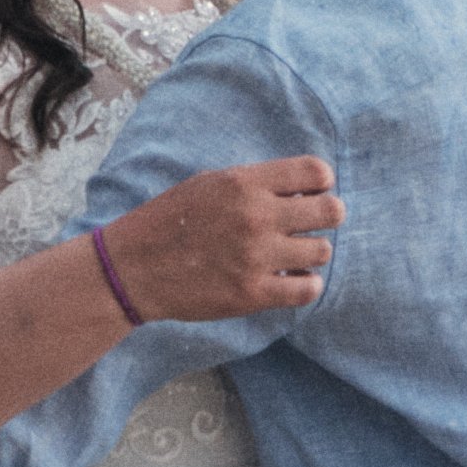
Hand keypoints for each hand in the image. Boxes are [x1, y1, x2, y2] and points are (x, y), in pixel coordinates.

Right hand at [102, 155, 343, 322]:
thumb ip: (254, 184)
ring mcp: (256, 257)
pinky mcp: (252, 294)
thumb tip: (301, 191)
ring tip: (292, 255)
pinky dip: (306, 284)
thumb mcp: (209, 184)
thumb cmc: (170, 221)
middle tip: (311, 224)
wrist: (134, 267)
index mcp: (244, 183)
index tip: (312, 192)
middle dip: (327, 215)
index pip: (316, 172)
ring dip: (312, 252)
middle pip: (331, 211)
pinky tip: (290, 280)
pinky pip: (307, 290)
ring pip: (322, 251)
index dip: (322, 182)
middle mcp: (256, 216)